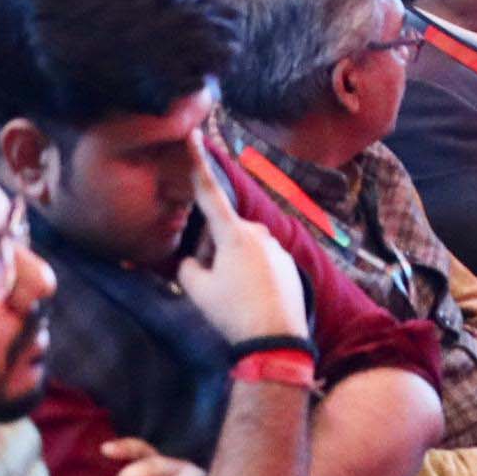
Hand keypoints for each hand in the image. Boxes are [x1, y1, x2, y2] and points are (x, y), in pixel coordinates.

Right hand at [170, 158, 310, 344]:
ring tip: (236, 297)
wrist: (277, 341)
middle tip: (214, 285)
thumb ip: (188, 266)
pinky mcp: (289, 264)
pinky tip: (253, 301)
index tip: (193, 134)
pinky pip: (262, 261)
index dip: (196, 163)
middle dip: (214, 251)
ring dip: (233, 263)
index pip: (208, 193)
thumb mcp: (197, 290)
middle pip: (224, 232)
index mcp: (233, 233)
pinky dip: (253, 275)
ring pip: (243, 248)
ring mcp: (277, 248)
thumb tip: (196, 261)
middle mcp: (258, 233)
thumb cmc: (233, 313)